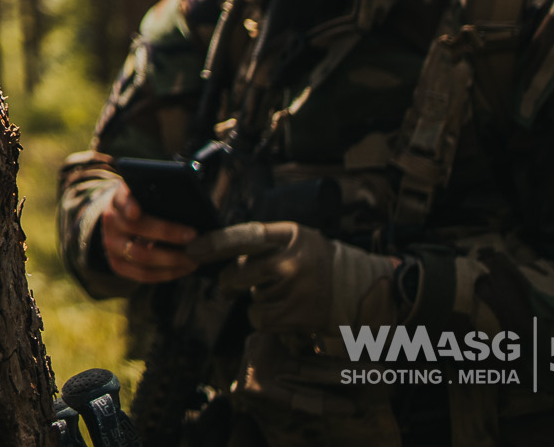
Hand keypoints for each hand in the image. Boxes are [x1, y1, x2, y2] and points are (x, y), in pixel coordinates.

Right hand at [98, 181, 200, 282]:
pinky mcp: (118, 264)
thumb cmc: (144, 206)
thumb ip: (160, 197)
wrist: (122, 222)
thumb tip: (191, 207)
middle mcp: (111, 221)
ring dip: (171, 259)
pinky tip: (183, 268)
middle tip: (192, 236)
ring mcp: (112, 245)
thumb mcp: (146, 195)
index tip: (136, 211)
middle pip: (136, 228)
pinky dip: (167, 273)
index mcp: (118, 199)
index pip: (122, 199)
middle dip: (167, 233)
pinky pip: (143, 274)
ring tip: (193, 257)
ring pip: (141, 255)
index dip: (128, 205)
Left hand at [186, 221, 400, 332]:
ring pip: (250, 297)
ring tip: (283, 293)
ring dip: (257, 298)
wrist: (361, 290)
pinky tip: (283, 309)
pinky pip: (258, 317)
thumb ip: (263, 243)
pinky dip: (263, 317)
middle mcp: (291, 261)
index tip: (192, 251)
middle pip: (238, 272)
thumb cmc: (319, 262)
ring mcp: (294, 290)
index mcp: (290, 235)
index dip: (215, 244)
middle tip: (231, 284)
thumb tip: (216, 252)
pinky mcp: (295, 315)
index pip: (244, 236)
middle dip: (229, 281)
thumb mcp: (296, 239)